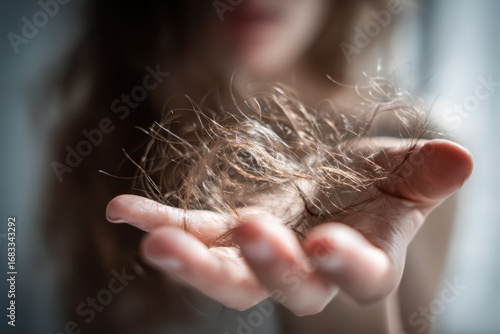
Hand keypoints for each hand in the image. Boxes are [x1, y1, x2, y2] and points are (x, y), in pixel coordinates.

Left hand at [105, 139, 472, 315]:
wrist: (331, 192)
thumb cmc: (373, 187)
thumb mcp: (403, 173)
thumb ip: (425, 172)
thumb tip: (460, 158)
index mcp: (361, 258)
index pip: (359, 275)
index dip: (346, 266)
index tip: (330, 245)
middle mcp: (307, 270)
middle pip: (285, 287)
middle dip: (267, 264)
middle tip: (247, 231)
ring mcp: (260, 256)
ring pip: (228, 275)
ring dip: (195, 262)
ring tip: (158, 244)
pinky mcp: (225, 234)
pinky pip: (192, 232)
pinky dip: (160, 222)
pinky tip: (124, 211)